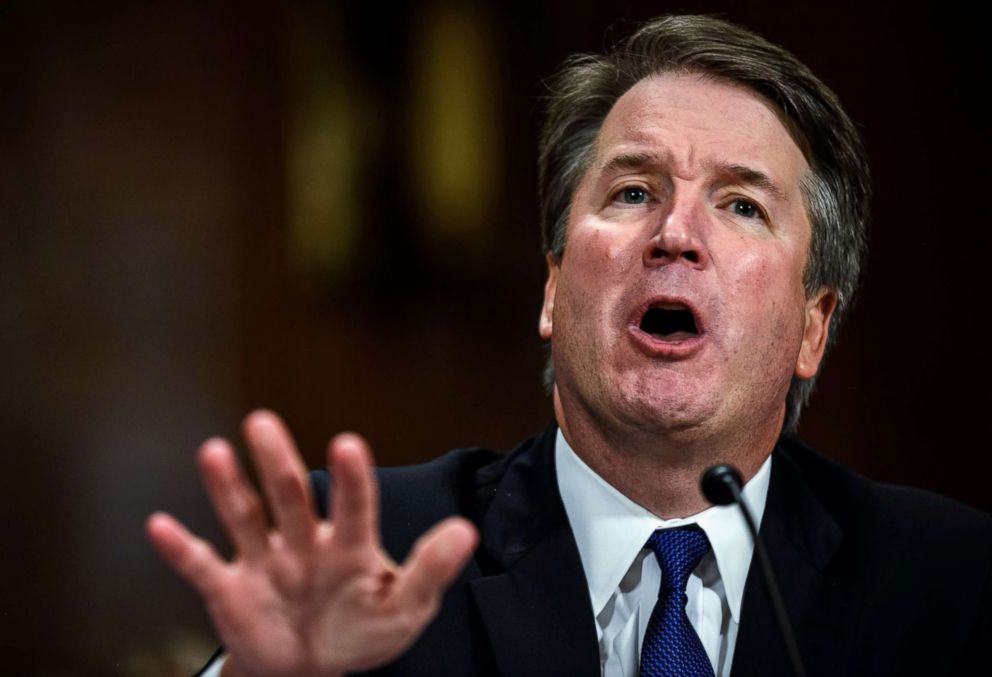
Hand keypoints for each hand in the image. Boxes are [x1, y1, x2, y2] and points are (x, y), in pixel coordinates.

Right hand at [145, 410, 477, 676]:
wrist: (313, 668)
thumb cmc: (361, 629)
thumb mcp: (404, 607)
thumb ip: (430, 571)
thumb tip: (465, 530)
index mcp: (349, 546)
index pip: (354, 507)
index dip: (352, 480)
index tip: (347, 444)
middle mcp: (303, 542)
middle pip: (290, 497)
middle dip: (277, 462)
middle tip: (263, 424)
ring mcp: (264, 563)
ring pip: (245, 518)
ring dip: (227, 487)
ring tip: (215, 452)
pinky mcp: (231, 590)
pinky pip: (202, 567)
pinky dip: (180, 550)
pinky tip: (160, 525)